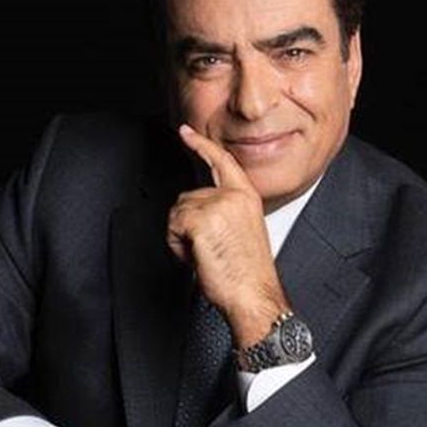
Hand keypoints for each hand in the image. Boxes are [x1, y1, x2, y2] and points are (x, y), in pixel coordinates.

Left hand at [167, 124, 288, 346]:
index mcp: (246, 197)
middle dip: (188, 226)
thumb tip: (195, 207)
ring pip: (177, 213)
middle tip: (210, 250)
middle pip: (186, 198)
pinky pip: (172, 227)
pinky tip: (198, 257)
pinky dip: (178, 247)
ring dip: (183, 238)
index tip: (185, 131)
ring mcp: (217, 205)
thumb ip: (222, 211)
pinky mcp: (201, 219)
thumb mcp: (239, 231)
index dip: (201, 144)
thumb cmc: (246, 273)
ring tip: (206, 255)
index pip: (221, 161)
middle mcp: (233, 196)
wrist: (253, 295)